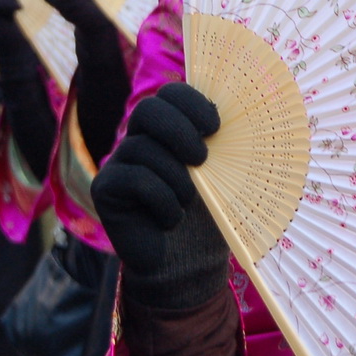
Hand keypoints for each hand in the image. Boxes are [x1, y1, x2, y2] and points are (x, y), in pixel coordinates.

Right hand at [91, 83, 230, 309]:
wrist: (186, 262)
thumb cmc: (208, 213)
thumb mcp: (223, 174)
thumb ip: (226, 144)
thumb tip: (250, 116)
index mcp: (169, 129)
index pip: (171, 94)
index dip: (191, 102)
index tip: (215, 126)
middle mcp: (139, 139)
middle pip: (148, 110)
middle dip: (179, 130)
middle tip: (202, 158)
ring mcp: (118, 162)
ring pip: (142, 149)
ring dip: (176, 178)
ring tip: (188, 202)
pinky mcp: (104, 188)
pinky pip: (134, 179)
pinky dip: (162, 200)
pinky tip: (170, 219)